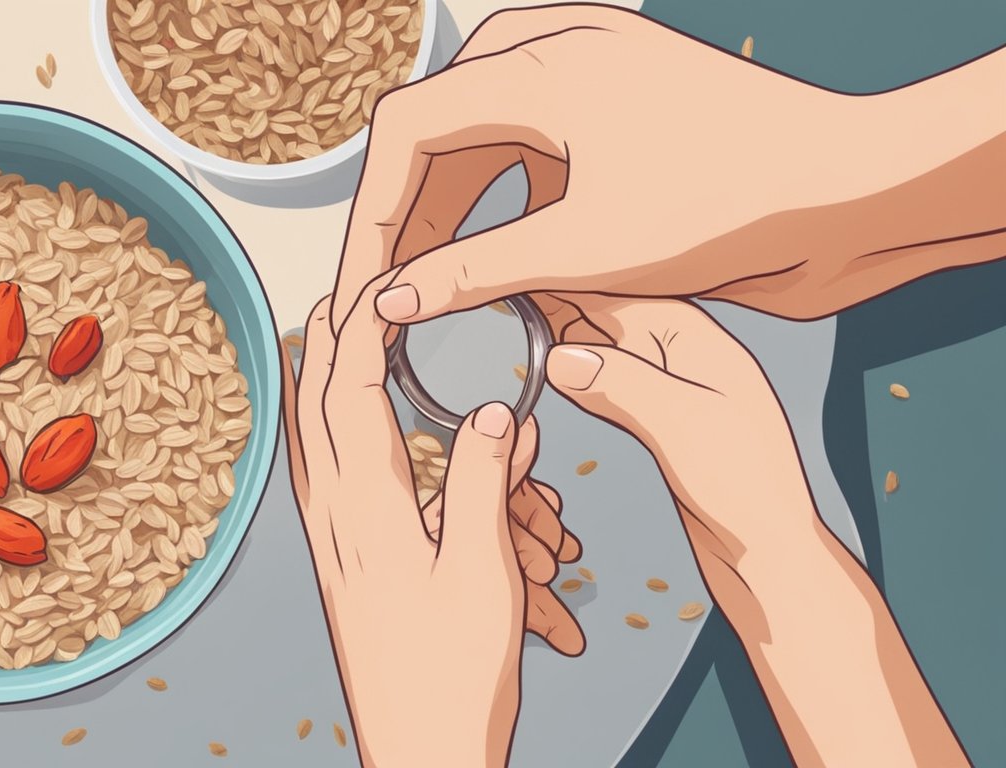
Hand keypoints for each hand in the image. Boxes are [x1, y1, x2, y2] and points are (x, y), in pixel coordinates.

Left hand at [281, 276, 575, 765]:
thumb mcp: (483, 572)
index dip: (360, 327)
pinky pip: (317, 480)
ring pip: (308, 441)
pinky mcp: (341, 567)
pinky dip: (318, 437)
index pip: (351, 392)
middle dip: (327, 340)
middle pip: (317, 406)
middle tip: (338, 286)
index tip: (375, 277)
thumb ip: (482, 483)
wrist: (421, 752)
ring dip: (314, 383)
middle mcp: (334, 519)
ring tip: (319, 338)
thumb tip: (489, 411)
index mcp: (368, 510)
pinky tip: (328, 435)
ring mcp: (331, 544)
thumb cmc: (453, 676)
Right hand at [333, 6, 1005, 323]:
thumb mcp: (587, 247)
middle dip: (404, 214)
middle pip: (435, 129)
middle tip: (385, 291)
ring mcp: (587, 72)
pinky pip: (524, 144)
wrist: (851, 194)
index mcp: (541, 61)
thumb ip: (474, 272)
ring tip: (425, 283)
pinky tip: (491, 257)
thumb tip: (390, 301)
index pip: (405, 131)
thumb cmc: (741, 202)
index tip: (359, 282)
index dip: (372, 213)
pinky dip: (498, 201)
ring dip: (448, 210)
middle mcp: (555, 49)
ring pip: (477, 137)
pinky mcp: (612, 106)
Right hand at [538, 294, 966, 765]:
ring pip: (605, 347)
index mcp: (698, 341)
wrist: (773, 558)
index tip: (510, 274)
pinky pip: (611, 382)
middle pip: (607, 312)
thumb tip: (557, 354)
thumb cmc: (745, 493)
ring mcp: (675, 386)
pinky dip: (580, 375)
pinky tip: (551, 375)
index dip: (562, 283)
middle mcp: (686, 354)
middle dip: (557, 301)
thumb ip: (624, 385)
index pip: (616, 295)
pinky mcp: (664, 420)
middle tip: (495, 295)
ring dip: (564, 336)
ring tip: (511, 323)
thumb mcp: (683, 428)